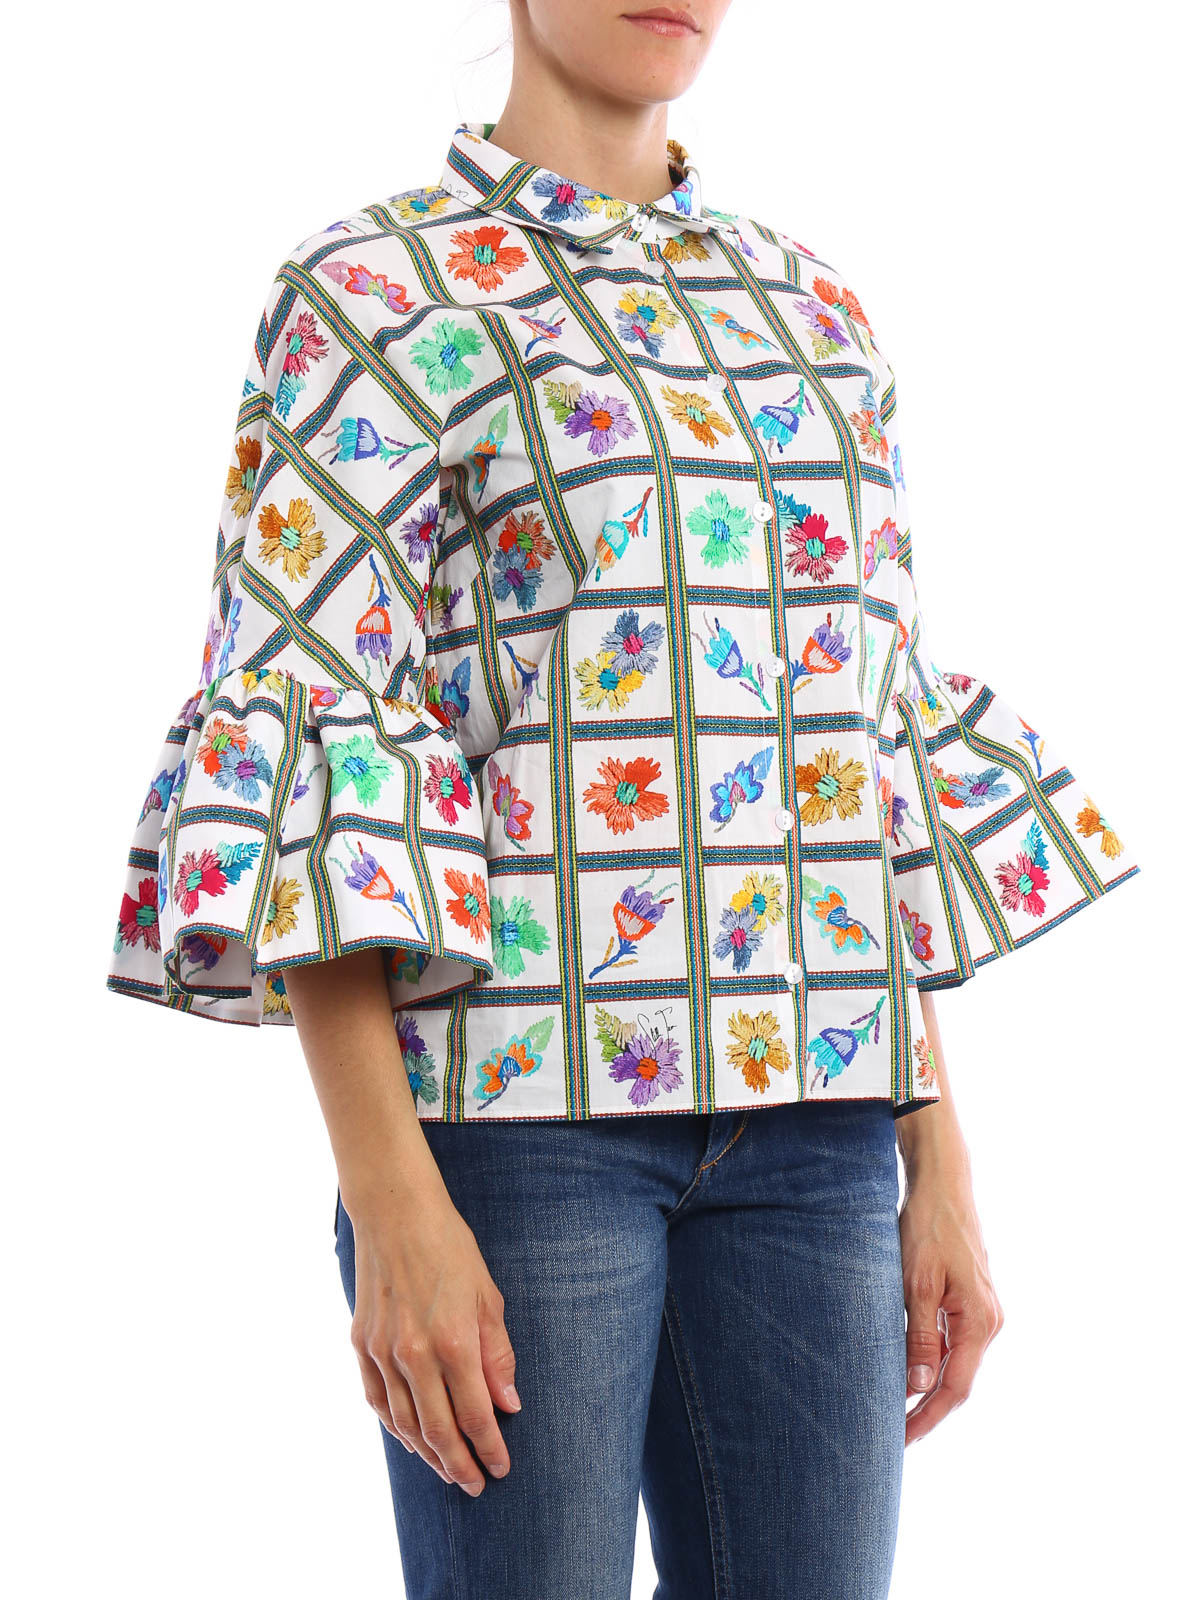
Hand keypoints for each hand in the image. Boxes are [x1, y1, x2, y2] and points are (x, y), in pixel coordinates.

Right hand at [346, 1179, 521, 1494]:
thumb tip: (508, 1403)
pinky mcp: (361, 1343)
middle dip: (460, 1463)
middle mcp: (414, 1353)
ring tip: (447, 1470)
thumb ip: (497, 1354)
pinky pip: (377, 1400)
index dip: (489, 1447)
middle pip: (438, 1429)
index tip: (501, 1468)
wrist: (395, 1212)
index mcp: (453, 1340)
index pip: (476, 1414)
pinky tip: (410, 1439)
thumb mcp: (487, 1296)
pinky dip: (394, 1426)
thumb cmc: (449, 1247)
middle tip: (475, 1484)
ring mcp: (382, 1350)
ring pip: (404, 1423)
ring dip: (427, 1453)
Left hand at [898, 1161, 1003, 1444]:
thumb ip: (920, 1335)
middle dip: (926, 1409)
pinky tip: (908, 1371)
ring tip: (894, 1410)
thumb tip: (919, 1386)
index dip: (927, 1417)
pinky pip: (951, 1342)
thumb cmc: (928, 1227)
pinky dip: (930, 1361)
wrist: (943, 1184)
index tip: (901, 1440)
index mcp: (980, 1322)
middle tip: (892, 1436)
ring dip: (926, 1387)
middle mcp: (988, 1322)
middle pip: (957, 1381)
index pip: (954, 1388)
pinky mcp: (969, 1300)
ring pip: (953, 1363)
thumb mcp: (917, 1282)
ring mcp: (981, 1312)